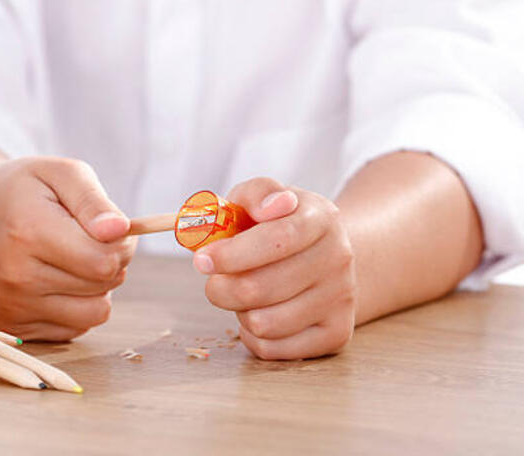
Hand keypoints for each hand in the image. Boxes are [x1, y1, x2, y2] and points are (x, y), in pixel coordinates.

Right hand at [0, 157, 135, 340]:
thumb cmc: (25, 192)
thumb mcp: (62, 173)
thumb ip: (93, 200)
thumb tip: (119, 231)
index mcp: (27, 232)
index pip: (105, 260)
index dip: (121, 242)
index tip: (107, 228)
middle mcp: (15, 276)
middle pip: (104, 284)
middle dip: (110, 261)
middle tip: (84, 238)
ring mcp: (11, 306)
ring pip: (97, 313)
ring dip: (97, 288)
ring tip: (71, 260)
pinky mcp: (13, 327)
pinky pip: (78, 328)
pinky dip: (77, 305)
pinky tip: (55, 280)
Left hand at [194, 178, 355, 359]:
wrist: (327, 256)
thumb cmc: (281, 225)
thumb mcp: (266, 197)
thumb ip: (256, 193)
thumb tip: (269, 208)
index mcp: (321, 219)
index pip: (277, 240)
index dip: (233, 254)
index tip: (201, 261)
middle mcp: (339, 259)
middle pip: (260, 289)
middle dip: (221, 288)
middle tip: (214, 281)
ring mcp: (341, 300)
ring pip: (263, 324)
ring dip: (239, 311)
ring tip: (244, 294)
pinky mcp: (336, 334)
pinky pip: (273, 349)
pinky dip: (252, 335)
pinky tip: (258, 313)